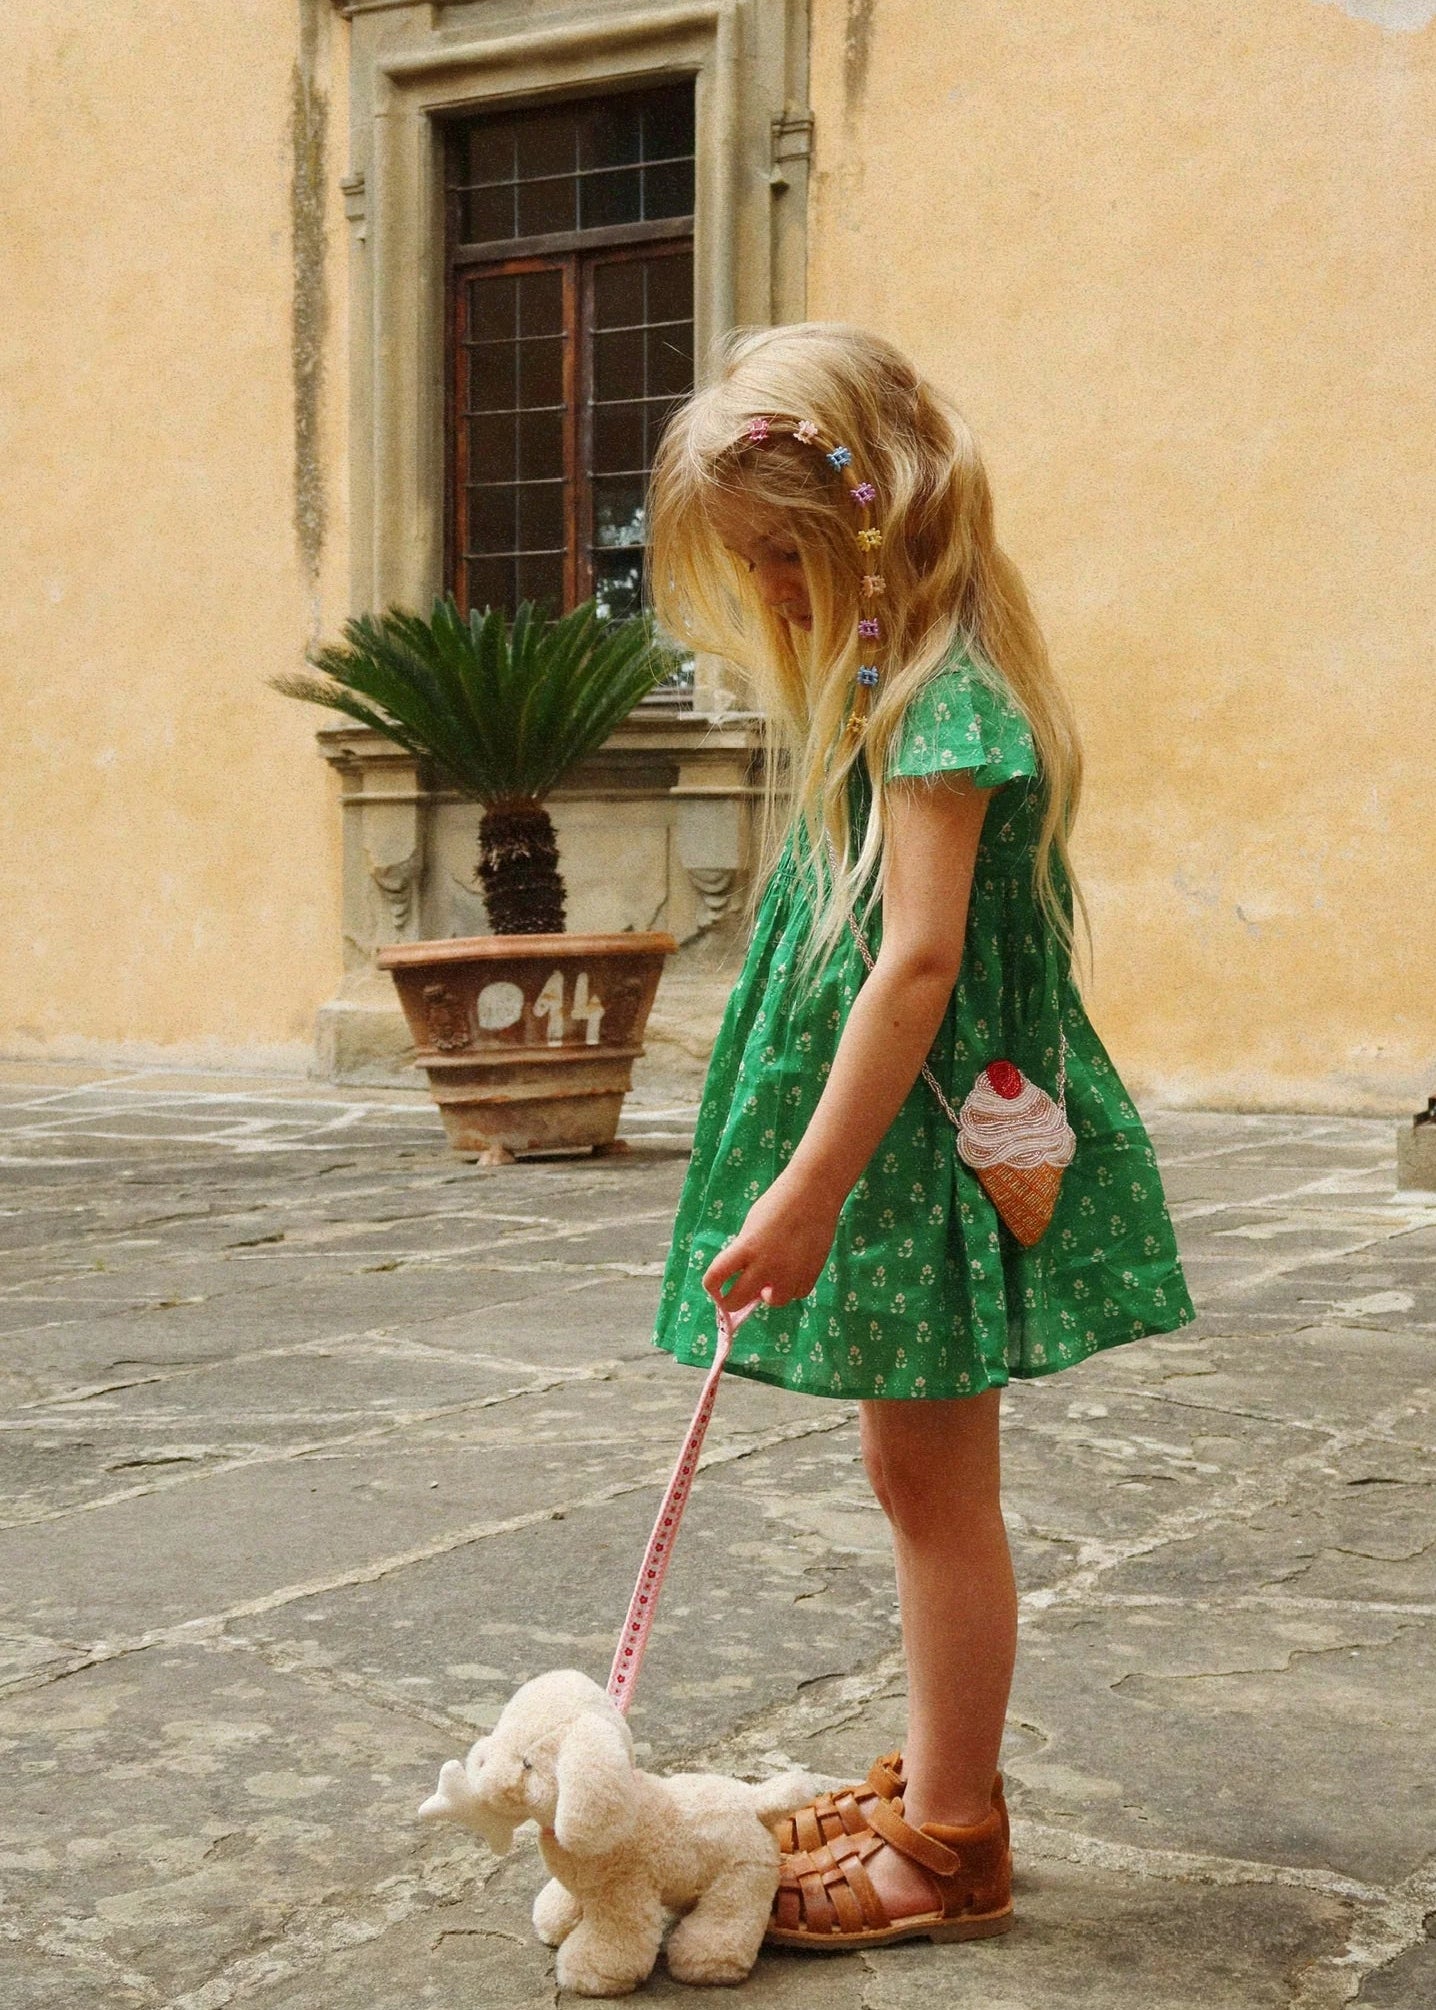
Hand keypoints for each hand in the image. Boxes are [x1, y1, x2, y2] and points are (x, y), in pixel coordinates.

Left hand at [702, 1172, 841, 1313]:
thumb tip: (745, 1276)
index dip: (711, 1287)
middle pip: (737, 1300)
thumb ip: (745, 1252)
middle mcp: (766, 1265)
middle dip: (734, 1301)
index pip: (715, 1277)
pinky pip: (797, 1294)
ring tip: (776, 1275)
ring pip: (773, 1302)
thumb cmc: (779, 1203)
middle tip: (737, 1296)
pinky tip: (795, 1270)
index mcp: (746, 1247)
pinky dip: (793, 1287)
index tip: (714, 1289)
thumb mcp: (752, 1226)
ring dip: (770, 1293)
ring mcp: (790, 1274)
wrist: (813, 1194)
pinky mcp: (811, 1275)